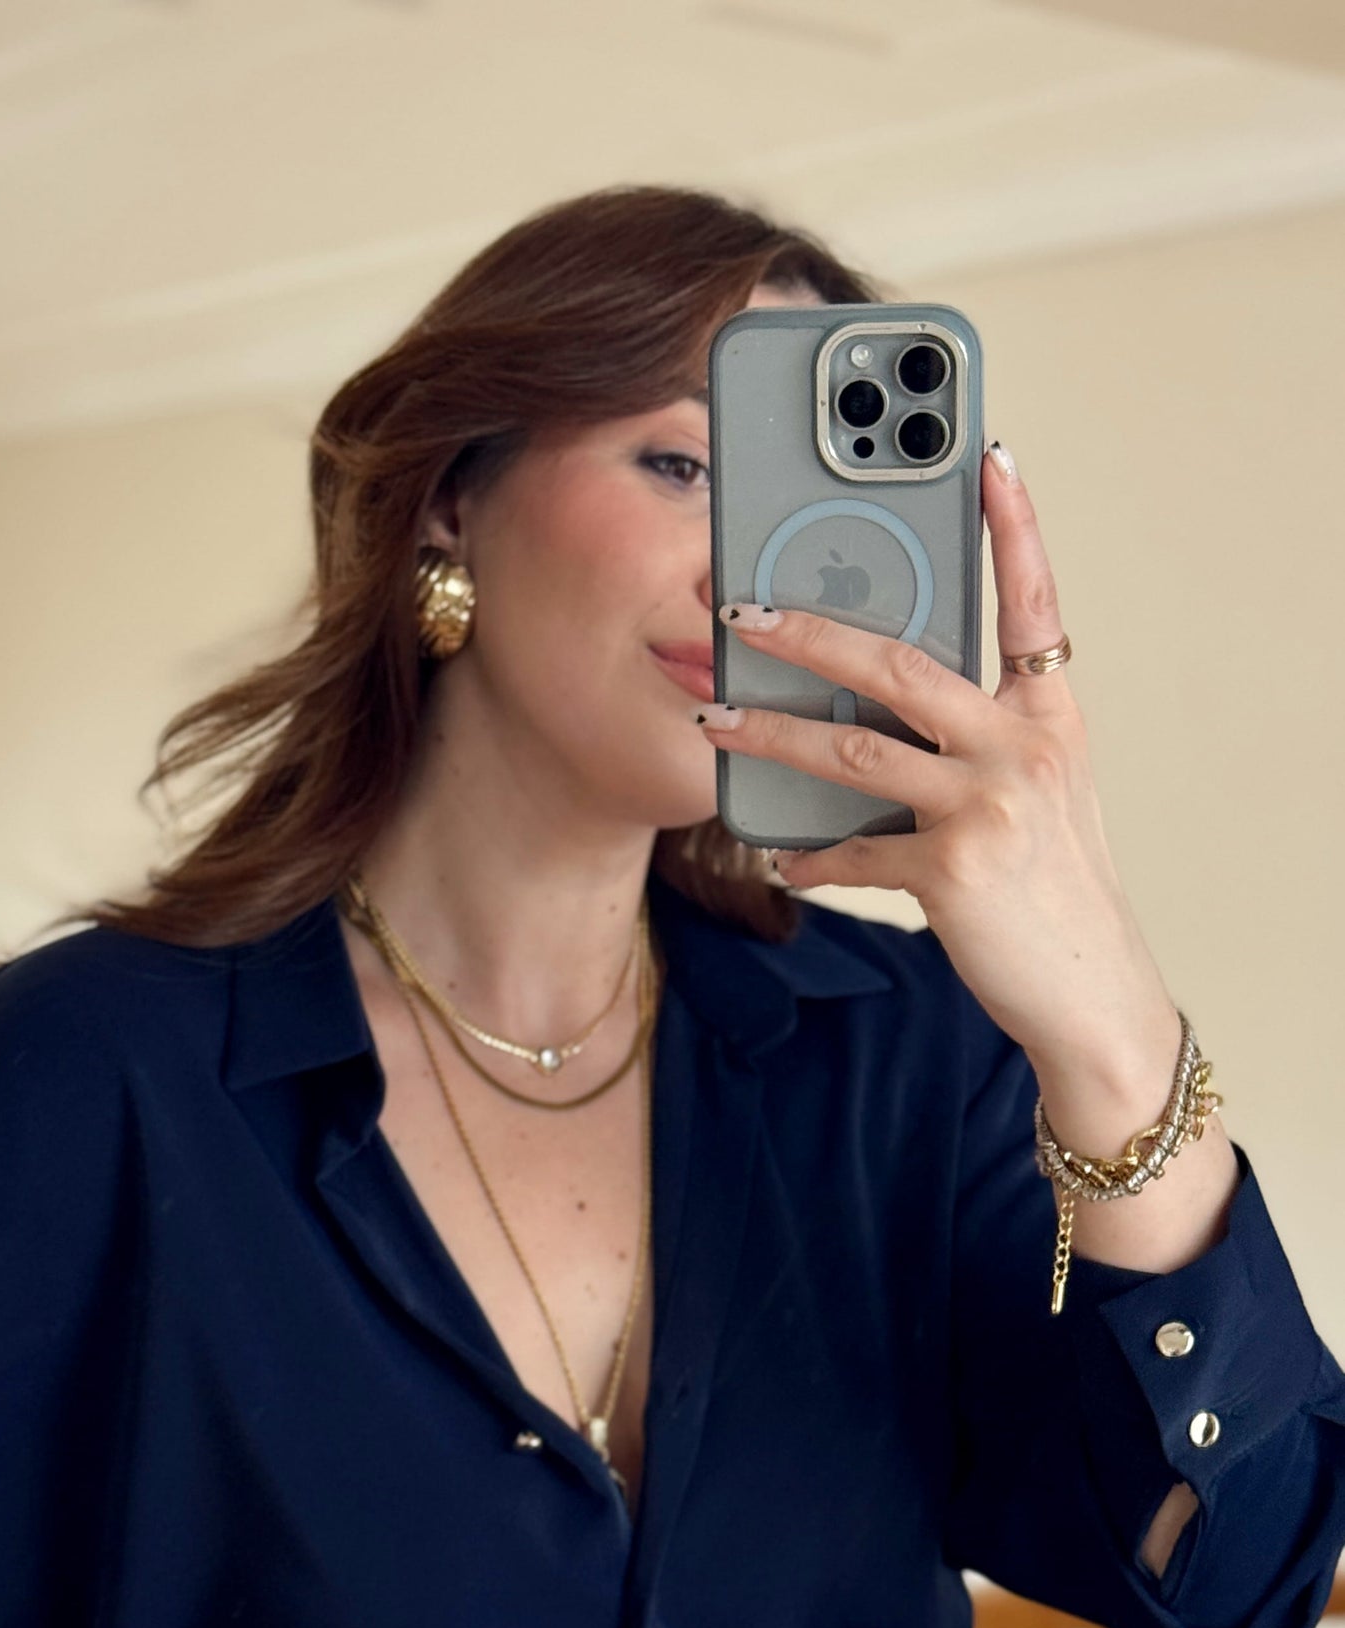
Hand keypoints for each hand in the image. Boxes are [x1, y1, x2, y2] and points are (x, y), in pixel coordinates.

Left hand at [696, 443, 1182, 1149]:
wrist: (1093, 994)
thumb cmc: (1053, 892)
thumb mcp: (1036, 797)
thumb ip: (974, 744)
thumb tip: (877, 714)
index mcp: (1050, 715)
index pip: (1034, 601)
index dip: (1015, 524)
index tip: (987, 453)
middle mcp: (1025, 746)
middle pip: (900, 664)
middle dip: (811, 631)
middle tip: (743, 607)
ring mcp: (990, 804)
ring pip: (855, 749)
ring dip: (771, 732)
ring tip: (714, 715)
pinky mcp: (953, 869)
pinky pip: (856, 849)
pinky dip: (813, 854)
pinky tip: (785, 856)